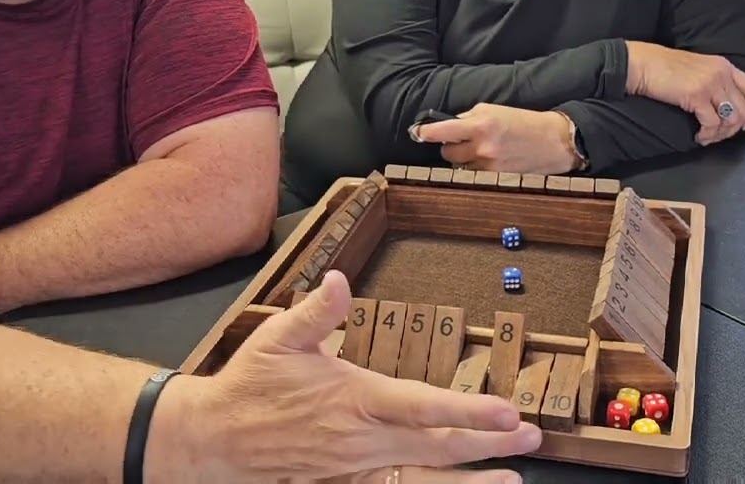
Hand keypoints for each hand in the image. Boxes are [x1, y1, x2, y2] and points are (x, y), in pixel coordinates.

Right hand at [147, 270, 540, 482]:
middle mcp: (360, 439)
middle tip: (532, 438)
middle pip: (437, 446)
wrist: (212, 440)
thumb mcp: (278, 338)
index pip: (421, 406)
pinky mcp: (346, 481)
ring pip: (423, 474)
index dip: (468, 411)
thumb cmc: (248, 385)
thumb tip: (338, 281)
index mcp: (352, 399)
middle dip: (488, 443)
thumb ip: (316, 312)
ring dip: (471, 476)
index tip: (507, 412)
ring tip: (512, 476)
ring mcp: (355, 467)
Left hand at [413, 103, 578, 172]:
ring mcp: (488, 166)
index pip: (444, 130)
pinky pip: (473, 174)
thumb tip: (451, 125)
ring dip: (464, 158)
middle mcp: (482, 147)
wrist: (553, 142)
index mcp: (481, 125)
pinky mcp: (495, 178)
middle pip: (447, 152)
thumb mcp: (495, 110)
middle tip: (462, 139)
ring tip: (482, 149)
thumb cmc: (524, 122)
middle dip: (450, 146)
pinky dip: (475, 167)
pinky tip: (489, 159)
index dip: (426, 132)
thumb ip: (470, 117)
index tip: (418, 132)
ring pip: (459, 165)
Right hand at [626, 41, 744, 145]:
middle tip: (719, 134)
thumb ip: (715, 80)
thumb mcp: (698, 68)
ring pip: (731, 119)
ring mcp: (711, 84)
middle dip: (734, 128)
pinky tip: (698, 136)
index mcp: (725, 66)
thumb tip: (725, 105)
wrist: (643, 64)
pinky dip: (707, 135)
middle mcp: (722, 74)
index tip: (742, 124)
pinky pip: (712, 124)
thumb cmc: (664, 68)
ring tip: (707, 136)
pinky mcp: (697, 95)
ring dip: (720, 134)